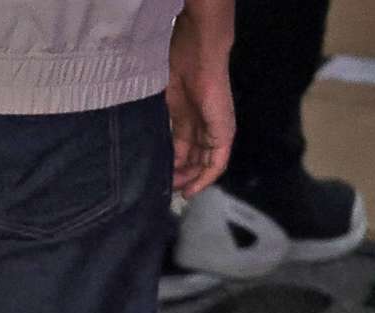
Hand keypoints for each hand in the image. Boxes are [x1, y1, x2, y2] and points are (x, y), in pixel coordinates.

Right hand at [166, 2, 234, 196]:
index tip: (158, 183)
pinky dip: (206, 178)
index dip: (172, 170)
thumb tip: (150, 153)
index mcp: (189, 121)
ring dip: (192, 180)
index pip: (183, 152)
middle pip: (194, 161)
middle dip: (180, 177)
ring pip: (205, 165)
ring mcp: (216, 131)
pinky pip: (217, 163)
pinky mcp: (224, 133)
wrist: (195, 58)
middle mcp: (204, 129)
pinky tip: (193, 189)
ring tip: (176, 192)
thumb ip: (161, 131)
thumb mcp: (162, 109)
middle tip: (165, 190)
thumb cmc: (175, 72)